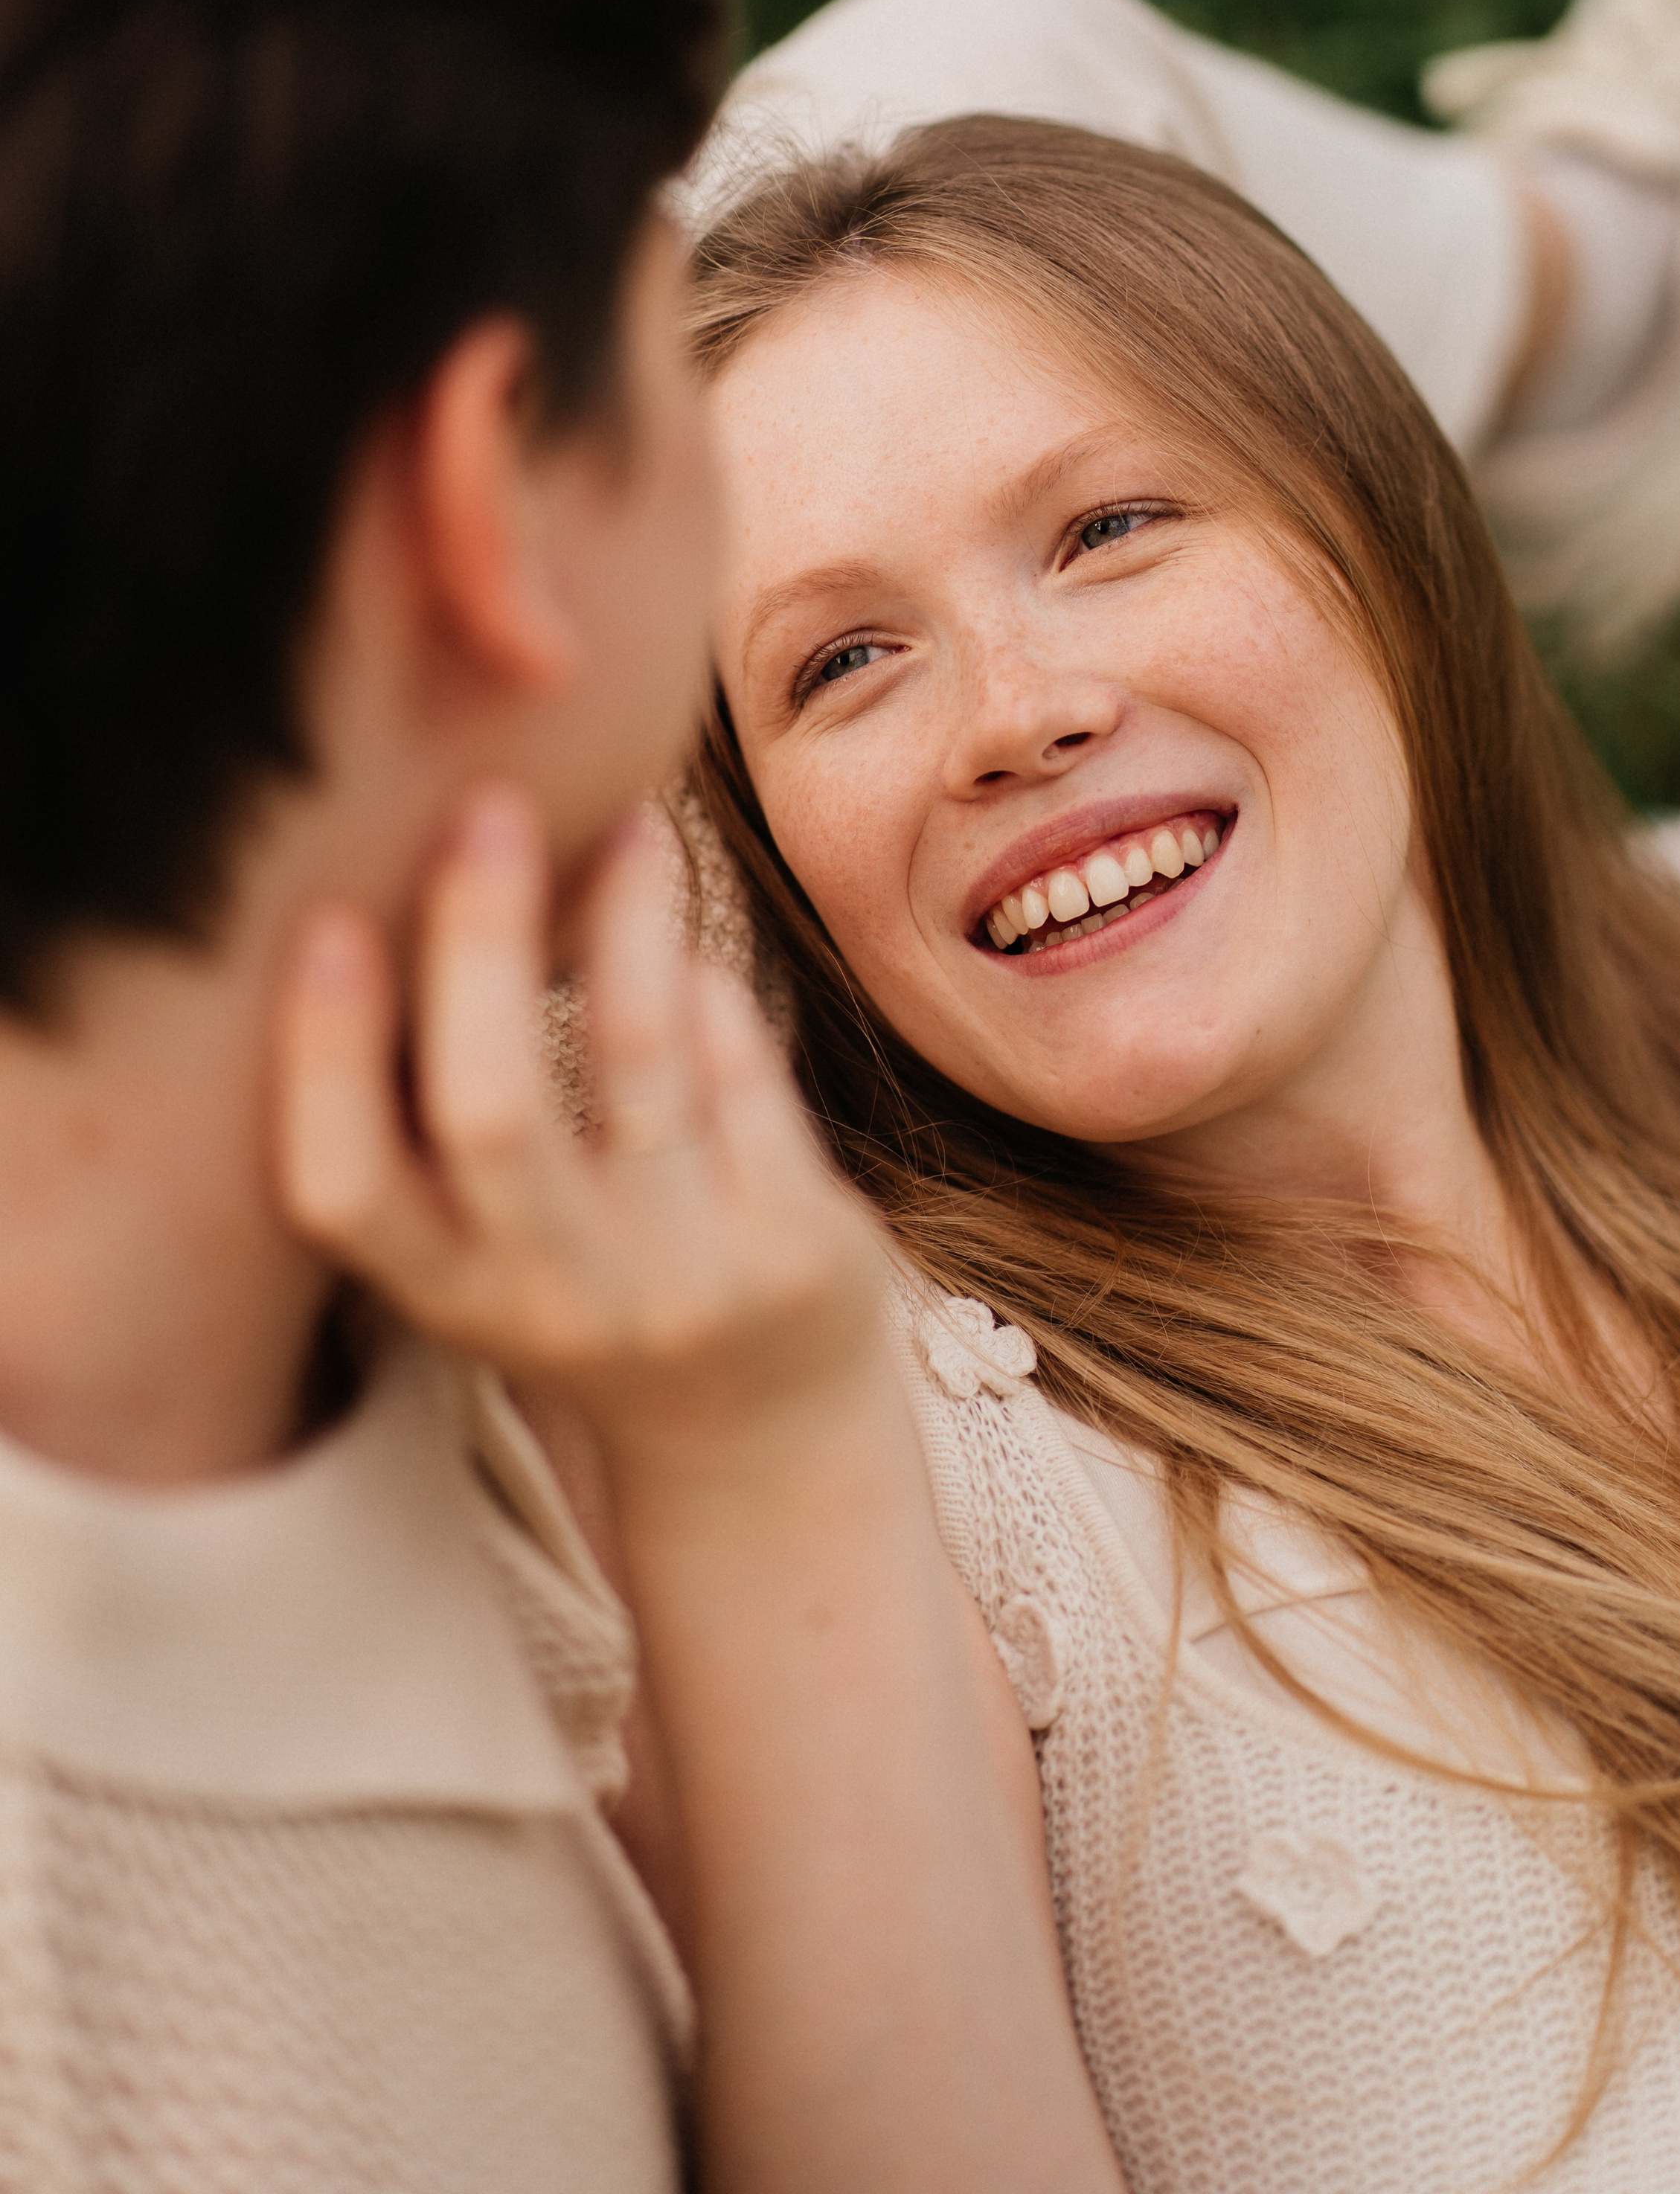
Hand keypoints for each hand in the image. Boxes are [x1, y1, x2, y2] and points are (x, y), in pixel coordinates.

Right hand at [275, 784, 889, 1486]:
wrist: (760, 1433)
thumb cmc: (592, 1283)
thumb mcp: (487, 1243)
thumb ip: (434, 1116)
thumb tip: (410, 881)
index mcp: (447, 1292)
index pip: (345, 1186)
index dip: (325, 1056)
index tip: (328, 919)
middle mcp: (555, 1296)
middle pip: (492, 1111)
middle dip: (480, 943)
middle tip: (487, 808)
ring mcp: (682, 1277)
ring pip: (643, 1060)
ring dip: (627, 920)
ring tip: (630, 827)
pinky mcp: (792, 1245)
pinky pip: (743, 1072)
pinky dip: (709, 992)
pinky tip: (688, 947)